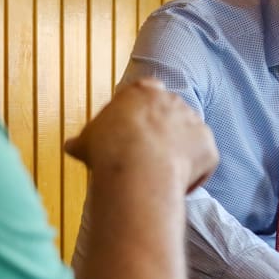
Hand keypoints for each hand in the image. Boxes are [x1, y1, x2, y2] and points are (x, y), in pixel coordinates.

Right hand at [65, 78, 217, 192]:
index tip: (134, 131)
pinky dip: (195, 174)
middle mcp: (173, 100)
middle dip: (163, 133)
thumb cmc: (108, 148)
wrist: (138, 165)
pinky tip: (176, 188)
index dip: (142, 113)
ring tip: (161, 177)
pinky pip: (203, 161)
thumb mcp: (87, 140)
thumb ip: (82, 141)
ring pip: (188, 138)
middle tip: (147, 158)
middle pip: (171, 115)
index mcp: (142, 91)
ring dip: (180, 154)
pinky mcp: (208, 146)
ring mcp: (194, 122)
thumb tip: (69, 147)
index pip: (147, 91)